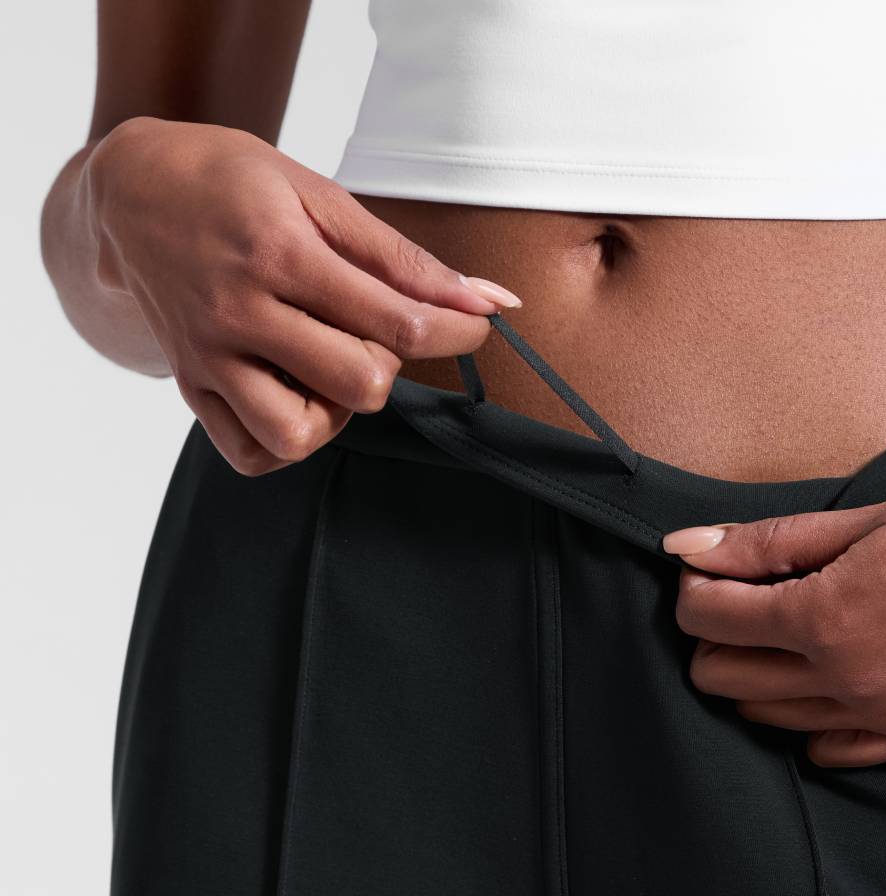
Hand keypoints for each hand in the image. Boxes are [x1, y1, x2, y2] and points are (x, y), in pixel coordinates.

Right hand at [86, 117, 520, 474]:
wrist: (131, 192)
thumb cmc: (232, 185)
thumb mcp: (319, 194)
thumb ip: (403, 257)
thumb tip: (488, 301)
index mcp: (280, 252)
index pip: (396, 321)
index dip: (456, 331)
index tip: (475, 326)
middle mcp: (239, 311)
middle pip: (358, 384)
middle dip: (386, 363)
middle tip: (368, 330)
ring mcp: (210, 357)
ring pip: (298, 434)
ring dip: (333, 411)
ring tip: (325, 367)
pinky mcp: (191, 388)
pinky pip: (252, 455)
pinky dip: (285, 439)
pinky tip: (294, 395)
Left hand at [665, 454, 885, 766]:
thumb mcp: (869, 516)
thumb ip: (771, 543)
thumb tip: (689, 547)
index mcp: (829, 620)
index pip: (711, 620)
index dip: (695, 590)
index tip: (705, 571)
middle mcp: (850, 681)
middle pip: (726, 678)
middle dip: (716, 636)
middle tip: (740, 600)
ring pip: (770, 717)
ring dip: (758, 675)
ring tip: (784, 633)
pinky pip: (832, 749)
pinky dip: (812, 719)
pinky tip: (826, 680)